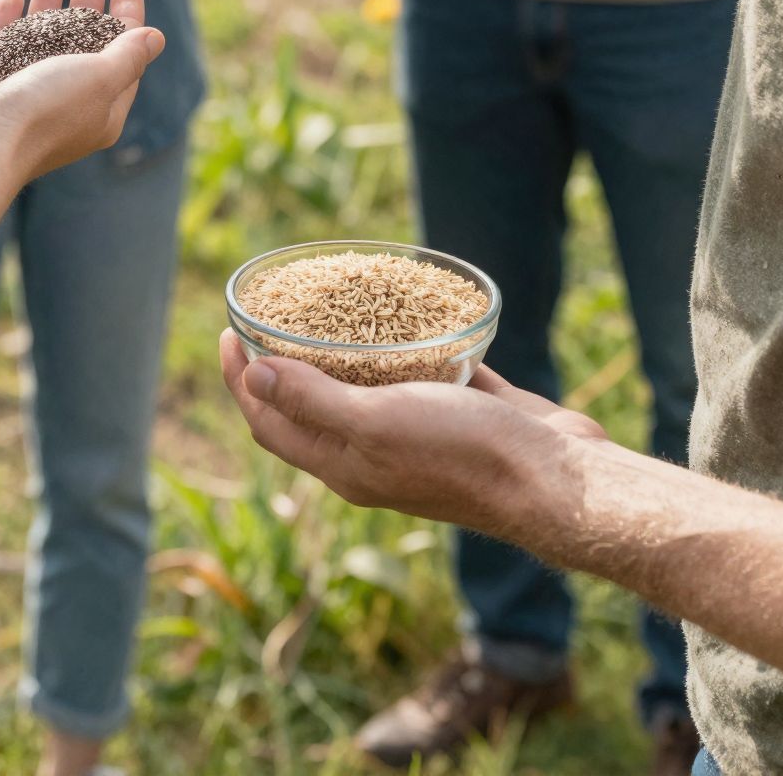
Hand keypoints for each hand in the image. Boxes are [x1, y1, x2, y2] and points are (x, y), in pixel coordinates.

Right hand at [0, 0, 162, 181]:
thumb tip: (155, 38)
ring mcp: (22, 97)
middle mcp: (63, 105)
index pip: (123, 60)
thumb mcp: (100, 79)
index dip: (128, 22)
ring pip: (39, 43)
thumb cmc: (45, 111)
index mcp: (100, 111)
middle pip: (82, 46)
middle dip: (88, 5)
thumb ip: (127, 56)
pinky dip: (7, 23)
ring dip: (48, 7)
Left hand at [219, 331, 606, 549]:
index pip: (271, 424)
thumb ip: (314, 400)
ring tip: (330, 304)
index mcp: (345, 464)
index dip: (242, 381)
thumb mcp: (376, 422)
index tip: (228, 330)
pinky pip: (421, 371)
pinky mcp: (461, 409)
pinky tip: (407, 309)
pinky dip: (405, 343)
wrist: (554, 478)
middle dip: (282, 362)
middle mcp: (375, 453)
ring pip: (368, 387)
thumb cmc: (461, 453)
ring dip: (344, 350)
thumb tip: (252, 374)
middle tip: (270, 311)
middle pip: (311, 406)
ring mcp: (419, 433)